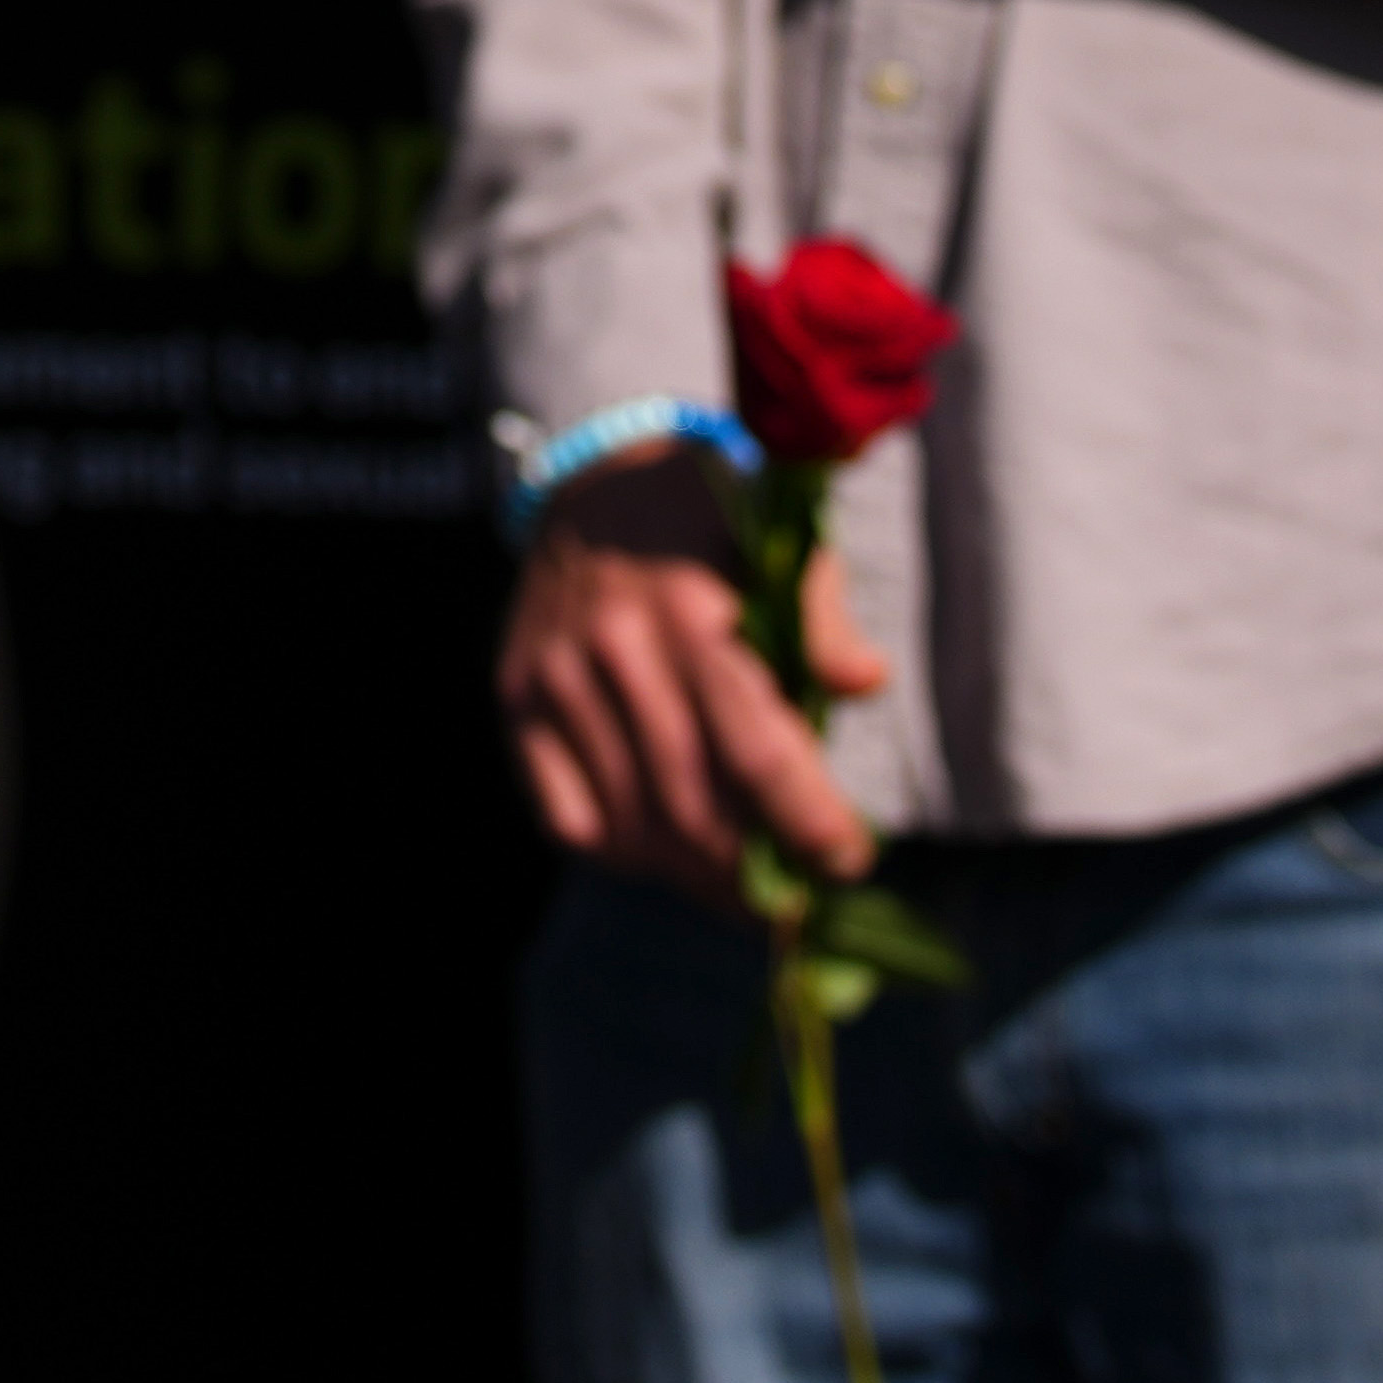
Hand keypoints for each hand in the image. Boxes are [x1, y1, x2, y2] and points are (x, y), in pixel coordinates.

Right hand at [491, 451, 888, 907]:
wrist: (593, 485)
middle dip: (757, 872)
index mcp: (692, 608)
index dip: (809, 823)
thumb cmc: (712, 527)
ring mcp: (558, 680)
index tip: (848, 861)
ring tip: (745, 892)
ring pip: (634, 825)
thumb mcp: (779, 543)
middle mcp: (617, 648)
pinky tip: (669, 856)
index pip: (757, 751)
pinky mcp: (518, 704)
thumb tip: (864, 682)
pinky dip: (626, 856)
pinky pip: (571, 821)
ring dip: (699, 878)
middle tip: (799, 897)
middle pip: (693, 805)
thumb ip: (821, 616)